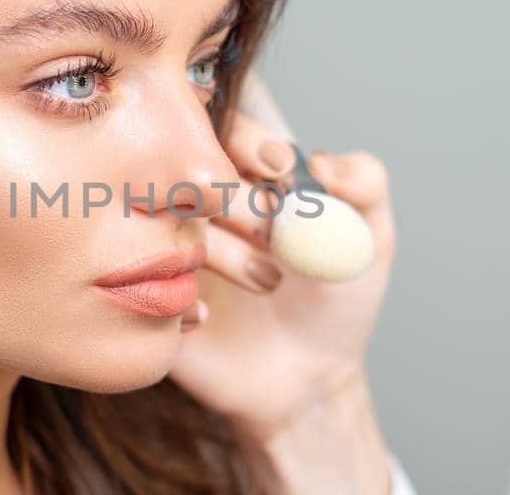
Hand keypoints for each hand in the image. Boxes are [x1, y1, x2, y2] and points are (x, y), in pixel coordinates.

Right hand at [168, 70, 396, 490]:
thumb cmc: (335, 304)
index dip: (250, 141)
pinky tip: (209, 317)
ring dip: (219, 249)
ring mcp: (165, 249)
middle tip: (275, 232)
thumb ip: (365, 184)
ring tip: (267, 283)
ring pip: (163, 222)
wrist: (306, 382)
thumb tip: (321, 160)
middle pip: (186, 166)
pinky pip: (138, 281)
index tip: (281, 171)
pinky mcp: (144, 297)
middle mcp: (196, 205)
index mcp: (243, 177)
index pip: (226, 127)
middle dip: (232, 193)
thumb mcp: (371, 239)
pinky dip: (177, 294)